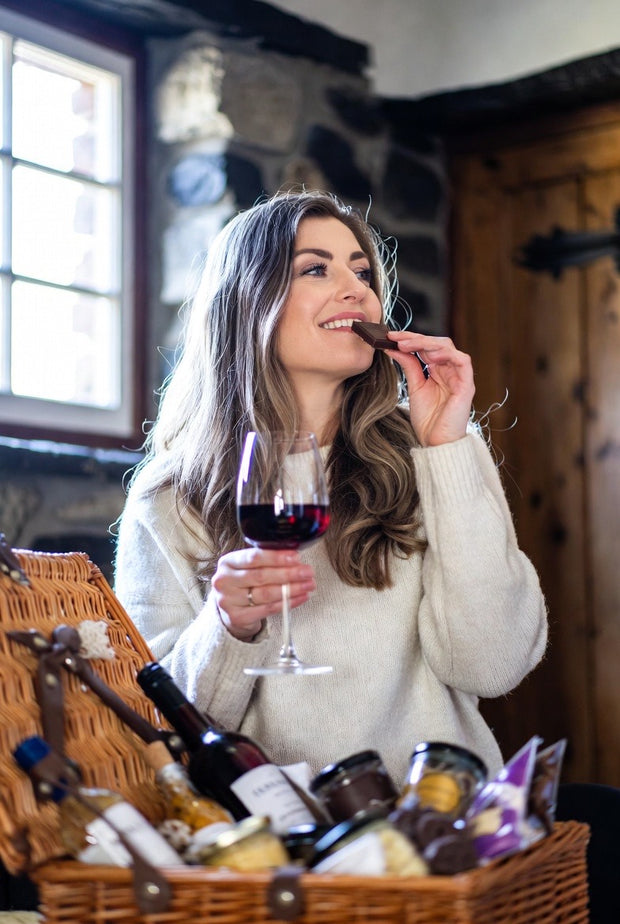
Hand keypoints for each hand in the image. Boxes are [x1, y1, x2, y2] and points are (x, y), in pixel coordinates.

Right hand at [211, 547, 315, 640]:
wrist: (231, 609)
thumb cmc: (244, 584)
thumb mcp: (248, 567)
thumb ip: (266, 561)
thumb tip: (295, 558)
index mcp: (228, 562)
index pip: (254, 557)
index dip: (277, 557)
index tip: (296, 557)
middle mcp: (225, 580)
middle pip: (261, 576)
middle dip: (289, 573)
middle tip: (307, 572)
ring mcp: (229, 600)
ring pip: (266, 593)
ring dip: (291, 589)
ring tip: (307, 585)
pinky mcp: (237, 617)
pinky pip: (267, 609)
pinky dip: (287, 603)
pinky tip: (299, 598)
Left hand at [386, 332, 474, 446]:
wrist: (435, 442)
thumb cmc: (427, 419)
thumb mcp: (414, 386)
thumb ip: (408, 366)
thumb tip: (393, 347)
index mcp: (438, 370)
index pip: (426, 346)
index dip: (410, 339)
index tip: (390, 337)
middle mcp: (450, 370)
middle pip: (437, 343)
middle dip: (415, 338)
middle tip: (396, 338)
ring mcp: (460, 376)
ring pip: (448, 347)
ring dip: (426, 343)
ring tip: (406, 345)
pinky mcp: (467, 385)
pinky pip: (463, 361)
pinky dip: (447, 354)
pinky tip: (428, 354)